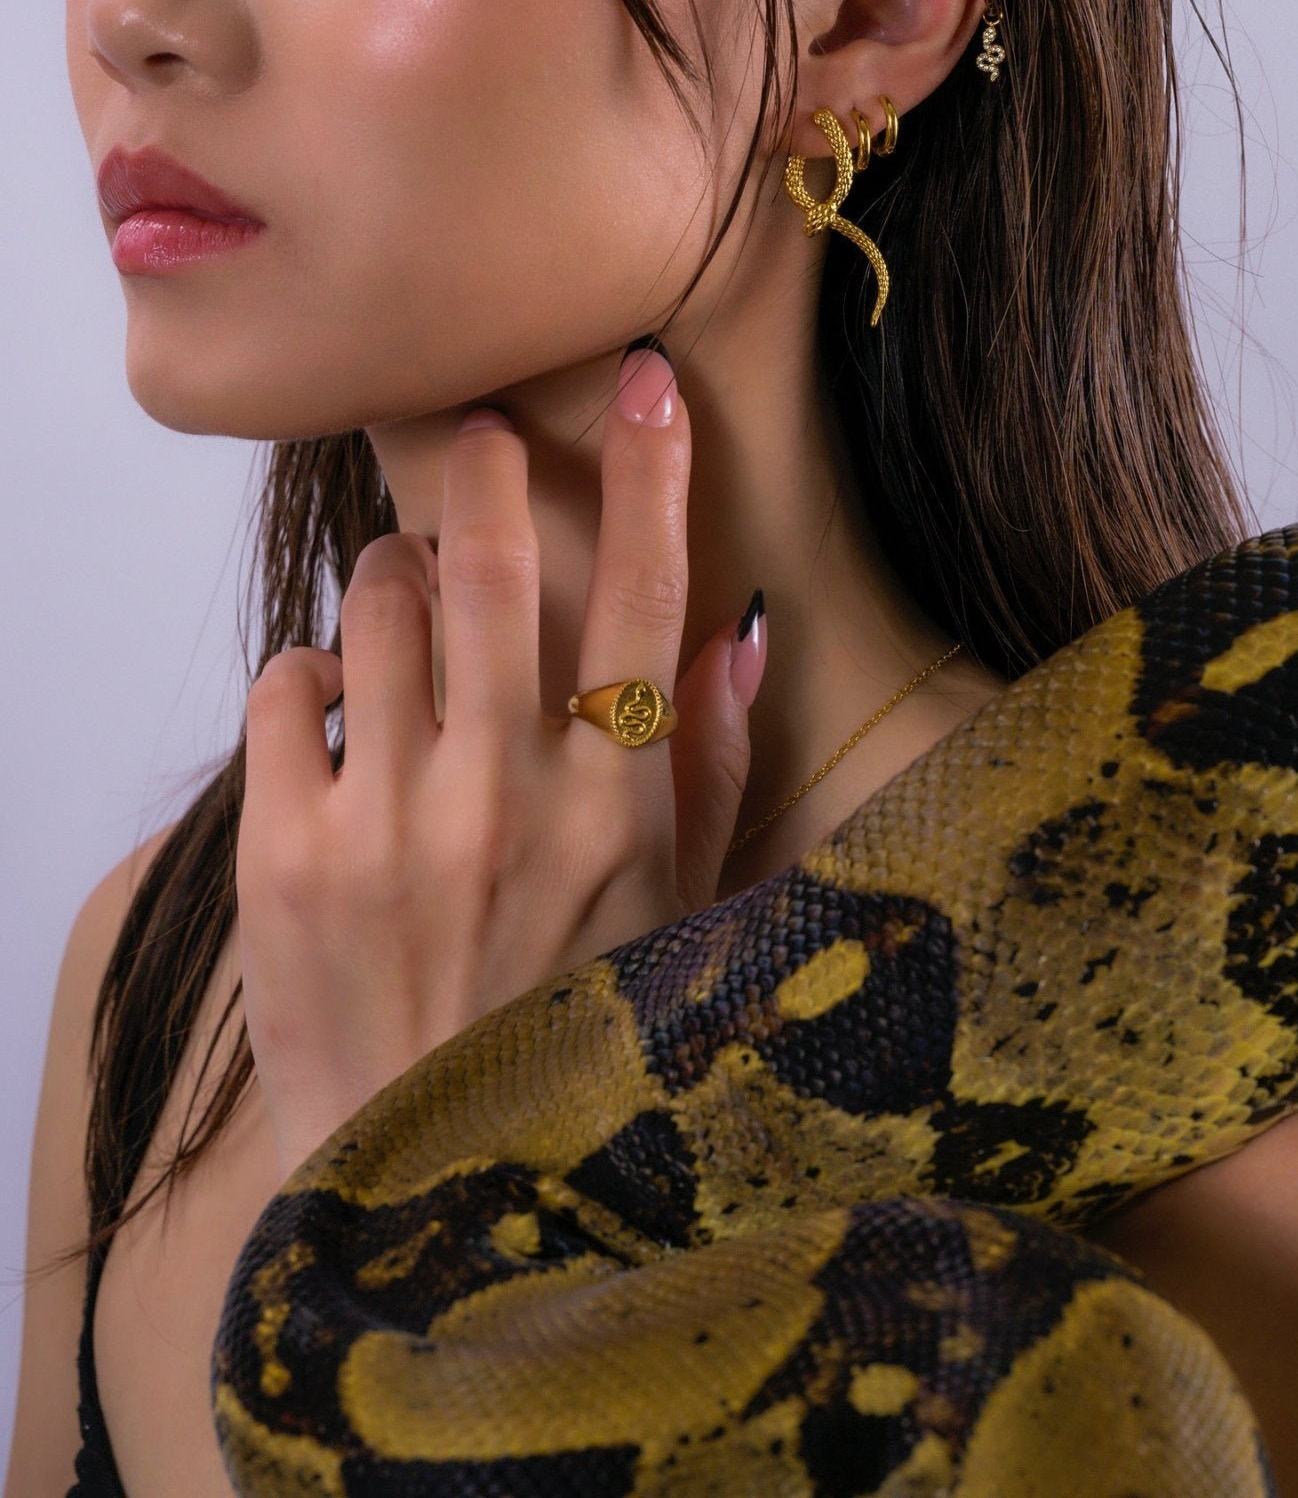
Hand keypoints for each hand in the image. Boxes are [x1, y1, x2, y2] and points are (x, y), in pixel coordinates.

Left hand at [235, 346, 765, 1180]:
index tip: (646, 382)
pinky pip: (286, 686)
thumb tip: (738, 629)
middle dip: (485, 473)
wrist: (431, 1192)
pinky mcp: (284, 859)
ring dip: (395, 574)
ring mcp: (386, 827)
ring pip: (378, 608)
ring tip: (409, 606)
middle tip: (482, 442)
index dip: (653, 473)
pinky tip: (340, 709)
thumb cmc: (573, 1038)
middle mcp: (503, 802)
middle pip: (487, 569)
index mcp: (616, 810)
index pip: (643, 600)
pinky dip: (313, 669)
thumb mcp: (678, 916)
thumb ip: (706, 768)